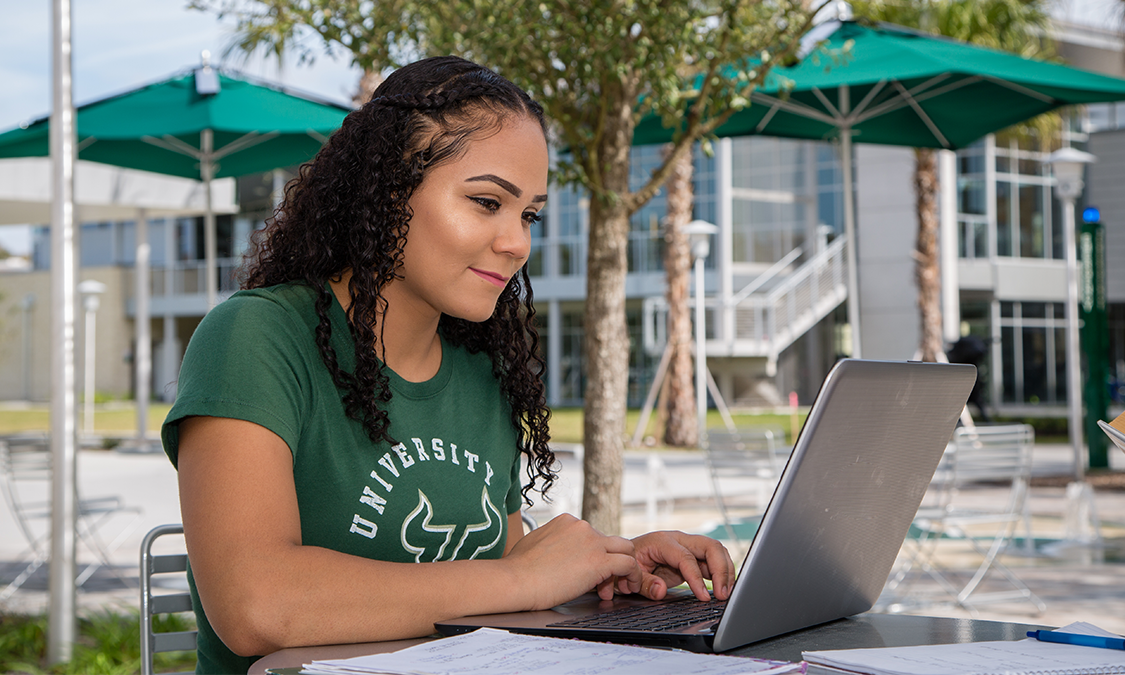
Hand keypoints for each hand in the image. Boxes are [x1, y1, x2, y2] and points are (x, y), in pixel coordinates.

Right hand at [504, 514, 643, 608]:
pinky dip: (633, 576)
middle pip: (610, 541)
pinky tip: (629, 587)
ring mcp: (592, 542)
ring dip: (626, 567)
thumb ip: (550, 541)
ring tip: (624, 585)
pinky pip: (628, 564)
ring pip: (626, 548)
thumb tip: (550, 550)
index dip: (594, 555)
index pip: (592, 536)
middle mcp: (582, 527)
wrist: (516, 580)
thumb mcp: (534, 543)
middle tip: (606, 581)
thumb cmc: (517, 568)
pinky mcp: (599, 561)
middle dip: (611, 560)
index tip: (588, 573)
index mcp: (567, 522)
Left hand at [628, 531, 735, 601]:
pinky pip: (713, 560)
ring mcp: (688, 547)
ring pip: (716, 551)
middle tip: (722, 594)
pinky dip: (721, 573)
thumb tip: (661, 590)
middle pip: (710, 546)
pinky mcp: (693, 556)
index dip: (697, 578)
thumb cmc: (628, 562)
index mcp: (662, 542)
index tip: (704, 597)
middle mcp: (679, 540)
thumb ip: (644, 583)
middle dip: (721, 570)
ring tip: (725, 593)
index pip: (687, 558)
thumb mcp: (629, 575)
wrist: (625, 556)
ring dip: (725, 571)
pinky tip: (723, 588)